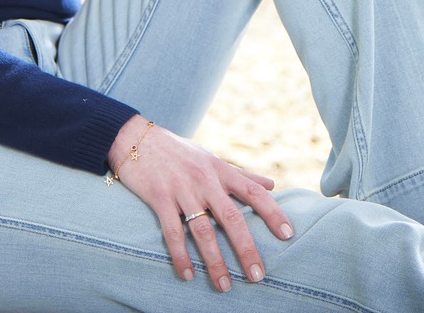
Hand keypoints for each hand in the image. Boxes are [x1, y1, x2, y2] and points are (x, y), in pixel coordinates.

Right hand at [108, 117, 292, 290]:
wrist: (135, 137)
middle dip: (246, 248)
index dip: (272, 212)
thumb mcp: (210, 157)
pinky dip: (181, 256)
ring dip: (214, 261)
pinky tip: (187, 274)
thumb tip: (271, 184)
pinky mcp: (159, 197)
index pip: (252, 190)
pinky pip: (172, 232)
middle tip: (257, 276)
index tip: (288, 234)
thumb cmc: (177, 151)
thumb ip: (240, 174)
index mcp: (219, 169)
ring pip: (202, 230)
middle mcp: (204, 178)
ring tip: (224, 286)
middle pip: (231, 217)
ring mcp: (181, 188)